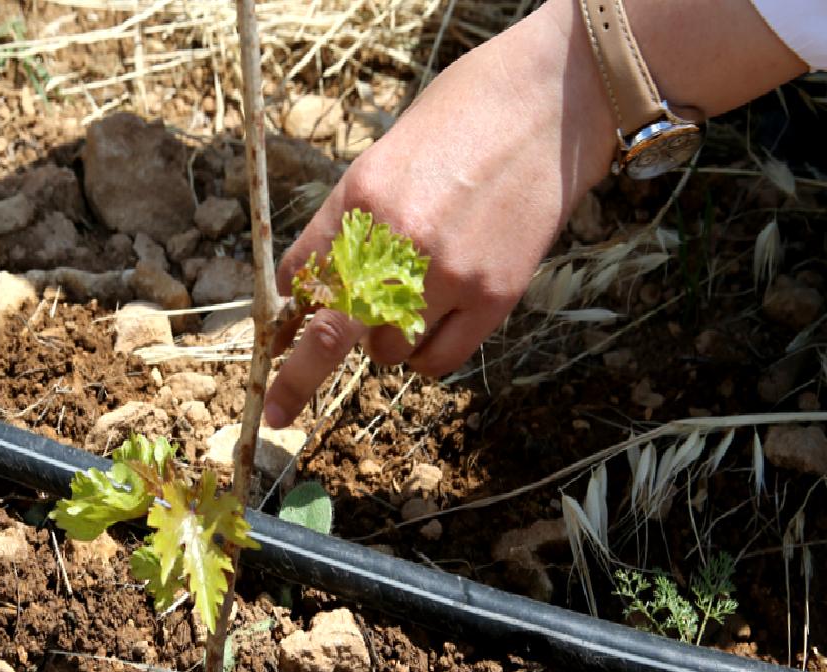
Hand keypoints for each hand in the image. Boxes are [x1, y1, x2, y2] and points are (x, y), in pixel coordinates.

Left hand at [263, 0, 614, 428]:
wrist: (550, 102)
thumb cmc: (459, 122)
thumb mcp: (380, 160)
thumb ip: (342, 224)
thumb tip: (305, 287)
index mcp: (359, 200)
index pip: (301, 279)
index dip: (285, 318)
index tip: (277, 344)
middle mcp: (397, 241)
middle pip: (330, 333)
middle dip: (296, 380)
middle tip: (278, 413)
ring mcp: (448, 273)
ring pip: (388, 352)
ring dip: (384, 342)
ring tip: (411, 300)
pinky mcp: (496, 295)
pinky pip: (439, 359)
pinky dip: (426, 355)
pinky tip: (435, 324)